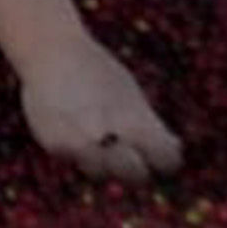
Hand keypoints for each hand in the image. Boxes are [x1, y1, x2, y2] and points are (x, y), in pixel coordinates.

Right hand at [17, 37, 184, 183]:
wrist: (51, 51)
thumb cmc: (96, 70)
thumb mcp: (130, 93)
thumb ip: (149, 124)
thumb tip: (175, 150)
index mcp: (136, 122)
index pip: (166, 160)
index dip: (164, 160)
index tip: (158, 156)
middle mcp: (110, 137)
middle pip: (135, 176)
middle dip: (135, 169)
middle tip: (127, 155)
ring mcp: (81, 144)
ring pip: (100, 174)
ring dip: (101, 162)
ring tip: (93, 136)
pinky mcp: (55, 146)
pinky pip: (73, 160)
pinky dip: (74, 149)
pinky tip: (71, 127)